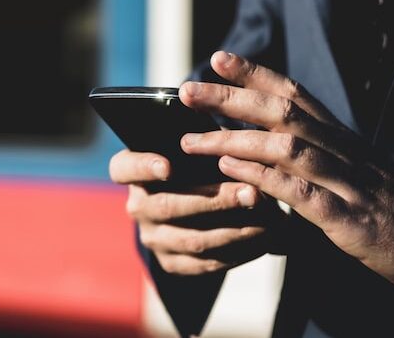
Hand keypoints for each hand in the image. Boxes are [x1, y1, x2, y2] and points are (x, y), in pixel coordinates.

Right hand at [110, 150, 286, 274]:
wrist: (197, 209)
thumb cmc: (198, 164)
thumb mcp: (193, 148)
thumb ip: (203, 139)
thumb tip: (229, 129)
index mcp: (132, 172)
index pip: (124, 168)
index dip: (144, 167)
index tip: (168, 166)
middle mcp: (138, 207)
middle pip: (168, 206)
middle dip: (215, 200)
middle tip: (252, 192)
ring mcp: (153, 238)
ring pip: (192, 239)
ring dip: (235, 229)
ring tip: (269, 218)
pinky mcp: (173, 263)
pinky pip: (206, 263)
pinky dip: (239, 251)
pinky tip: (265, 239)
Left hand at [179, 51, 393, 288]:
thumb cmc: (381, 208)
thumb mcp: (345, 171)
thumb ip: (305, 156)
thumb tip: (252, 142)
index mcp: (338, 137)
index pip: (294, 94)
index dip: (255, 73)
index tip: (218, 58)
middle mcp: (341, 150)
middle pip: (281, 112)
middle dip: (230, 97)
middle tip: (187, 91)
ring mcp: (345, 181)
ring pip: (286, 147)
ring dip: (233, 139)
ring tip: (191, 140)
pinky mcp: (347, 217)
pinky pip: (299, 192)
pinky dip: (262, 178)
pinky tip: (230, 171)